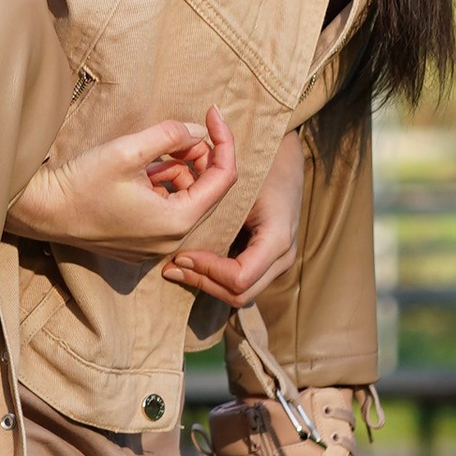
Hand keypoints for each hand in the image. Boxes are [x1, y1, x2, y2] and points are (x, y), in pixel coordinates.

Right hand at [8, 106, 240, 251]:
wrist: (43, 212)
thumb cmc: (82, 183)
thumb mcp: (128, 150)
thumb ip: (171, 135)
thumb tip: (200, 131)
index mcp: (177, 220)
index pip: (223, 178)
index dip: (223, 141)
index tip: (211, 113)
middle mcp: (172, 240)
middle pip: (208, 190)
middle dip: (199, 156)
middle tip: (176, 133)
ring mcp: (156, 247)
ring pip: (187, 200)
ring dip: (179, 172)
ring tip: (153, 155)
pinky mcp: (141, 246)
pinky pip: (168, 212)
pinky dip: (163, 189)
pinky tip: (141, 175)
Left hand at [163, 128, 307, 302]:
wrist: (284, 161)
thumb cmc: (258, 167)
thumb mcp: (235, 186)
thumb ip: (212, 215)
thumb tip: (178, 245)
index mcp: (277, 238)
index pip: (239, 278)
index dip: (207, 271)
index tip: (181, 255)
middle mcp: (284, 257)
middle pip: (239, 294)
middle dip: (202, 282)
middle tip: (171, 267)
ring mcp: (280, 263)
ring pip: (240, 294)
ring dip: (207, 283)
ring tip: (178, 266)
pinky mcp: (271, 263)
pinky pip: (242, 283)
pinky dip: (216, 278)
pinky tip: (193, 264)